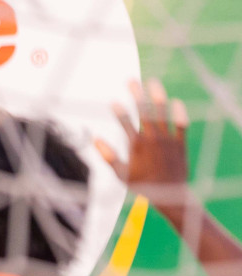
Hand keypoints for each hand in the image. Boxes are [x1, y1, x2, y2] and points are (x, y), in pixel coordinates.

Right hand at [96, 78, 190, 208]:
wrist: (171, 195)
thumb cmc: (143, 186)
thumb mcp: (121, 174)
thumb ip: (108, 156)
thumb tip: (95, 139)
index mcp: (136, 146)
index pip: (125, 122)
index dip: (119, 111)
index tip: (113, 102)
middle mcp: (152, 139)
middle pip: (144, 111)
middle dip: (137, 94)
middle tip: (131, 81)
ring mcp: (167, 139)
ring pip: (162, 113)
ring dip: (157, 95)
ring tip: (152, 82)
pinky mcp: (180, 142)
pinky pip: (181, 124)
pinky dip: (179, 112)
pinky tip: (175, 101)